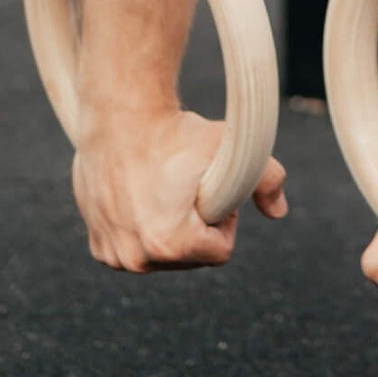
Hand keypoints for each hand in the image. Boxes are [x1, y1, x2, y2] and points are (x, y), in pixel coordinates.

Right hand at [72, 108, 288, 271]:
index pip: (220, 251)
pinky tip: (141, 199)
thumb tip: (279, 212)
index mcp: (169, 244)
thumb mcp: (227, 147)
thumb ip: (268, 178)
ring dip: (170, 230)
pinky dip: (142, 231)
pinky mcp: (98, 247)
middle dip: (197, 228)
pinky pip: (135, 249)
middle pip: (191, 257)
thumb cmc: (175, 132)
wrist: (119, 117)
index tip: (212, 191)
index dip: (224, 219)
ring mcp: (114, 255)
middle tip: (187, 188)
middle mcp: (136, 258)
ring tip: (163, 191)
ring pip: (163, 256)